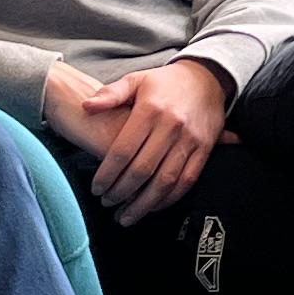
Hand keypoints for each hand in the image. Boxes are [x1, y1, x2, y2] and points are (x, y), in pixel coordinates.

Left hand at [72, 60, 229, 223]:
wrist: (207, 78)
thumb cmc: (165, 83)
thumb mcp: (136, 80)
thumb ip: (110, 94)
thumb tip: (86, 107)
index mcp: (150, 110)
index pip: (122, 150)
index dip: (107, 174)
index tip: (96, 189)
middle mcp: (171, 127)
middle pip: (142, 170)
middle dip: (121, 192)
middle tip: (107, 203)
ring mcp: (189, 141)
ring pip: (165, 181)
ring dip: (143, 204)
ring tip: (126, 216)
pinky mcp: (204, 150)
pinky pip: (186, 181)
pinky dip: (168, 199)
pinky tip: (153, 207)